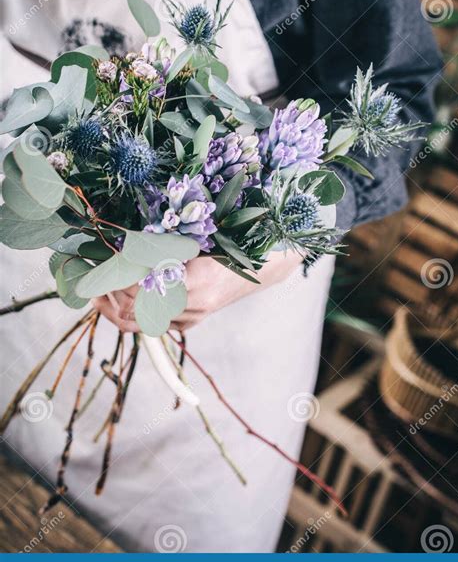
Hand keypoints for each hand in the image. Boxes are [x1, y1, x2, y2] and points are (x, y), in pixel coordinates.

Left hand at [92, 250, 301, 332]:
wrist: (263, 266)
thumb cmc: (234, 243)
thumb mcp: (200, 238)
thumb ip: (165, 247)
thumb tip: (125, 249)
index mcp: (197, 279)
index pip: (142, 288)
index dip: (118, 277)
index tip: (101, 262)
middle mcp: (195, 304)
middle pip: (137, 311)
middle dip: (109, 296)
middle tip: (89, 279)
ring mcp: (193, 316)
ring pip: (141, 323)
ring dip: (114, 307)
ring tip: (95, 292)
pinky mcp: (190, 322)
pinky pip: (153, 323)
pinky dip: (131, 313)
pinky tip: (115, 299)